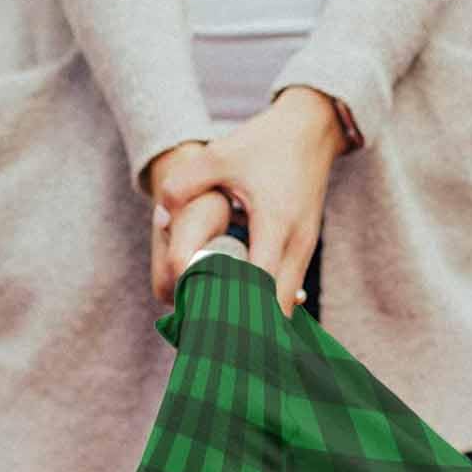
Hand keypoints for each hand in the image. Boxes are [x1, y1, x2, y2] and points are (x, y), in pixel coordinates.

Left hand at [151, 87, 346, 317]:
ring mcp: (305, 251)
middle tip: (215, 342)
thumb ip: (185, 183)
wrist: (312, 129)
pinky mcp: (304, 251)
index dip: (237, 310)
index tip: (212, 328)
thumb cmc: (265, 143)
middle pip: (277, 308)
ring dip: (259, 319)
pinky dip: (267, 305)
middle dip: (249, 328)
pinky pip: (287, 291)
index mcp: (275, 224)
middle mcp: (296, 244)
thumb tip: (159, 215)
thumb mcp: (221, 155)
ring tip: (226, 334)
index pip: (259, 286)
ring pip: (285, 304)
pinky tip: (242, 314)